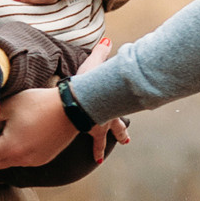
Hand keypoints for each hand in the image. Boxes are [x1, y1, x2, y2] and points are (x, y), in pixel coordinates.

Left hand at [0, 87, 78, 168]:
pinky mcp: (45, 157)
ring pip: (10, 162)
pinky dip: (14, 153)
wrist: (71, 108)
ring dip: (1, 152)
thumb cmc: (39, 104)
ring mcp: (35, 160)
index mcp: (11, 147)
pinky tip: (16, 138)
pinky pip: (23, 160)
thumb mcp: (10, 106)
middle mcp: (22, 159)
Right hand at [78, 38, 132, 164]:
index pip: (119, 115)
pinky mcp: (75, 131)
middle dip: (120, 135)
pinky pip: (77, 141)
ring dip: (99, 149)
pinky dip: (78, 147)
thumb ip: (100, 52)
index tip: (128, 136)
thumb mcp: (94, 65)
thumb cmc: (86, 84)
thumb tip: (107, 40)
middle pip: (114, 130)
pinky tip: (71, 153)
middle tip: (126, 142)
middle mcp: (103, 120)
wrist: (73, 101)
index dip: (123, 125)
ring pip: (98, 140)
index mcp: (109, 107)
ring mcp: (91, 127)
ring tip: (99, 160)